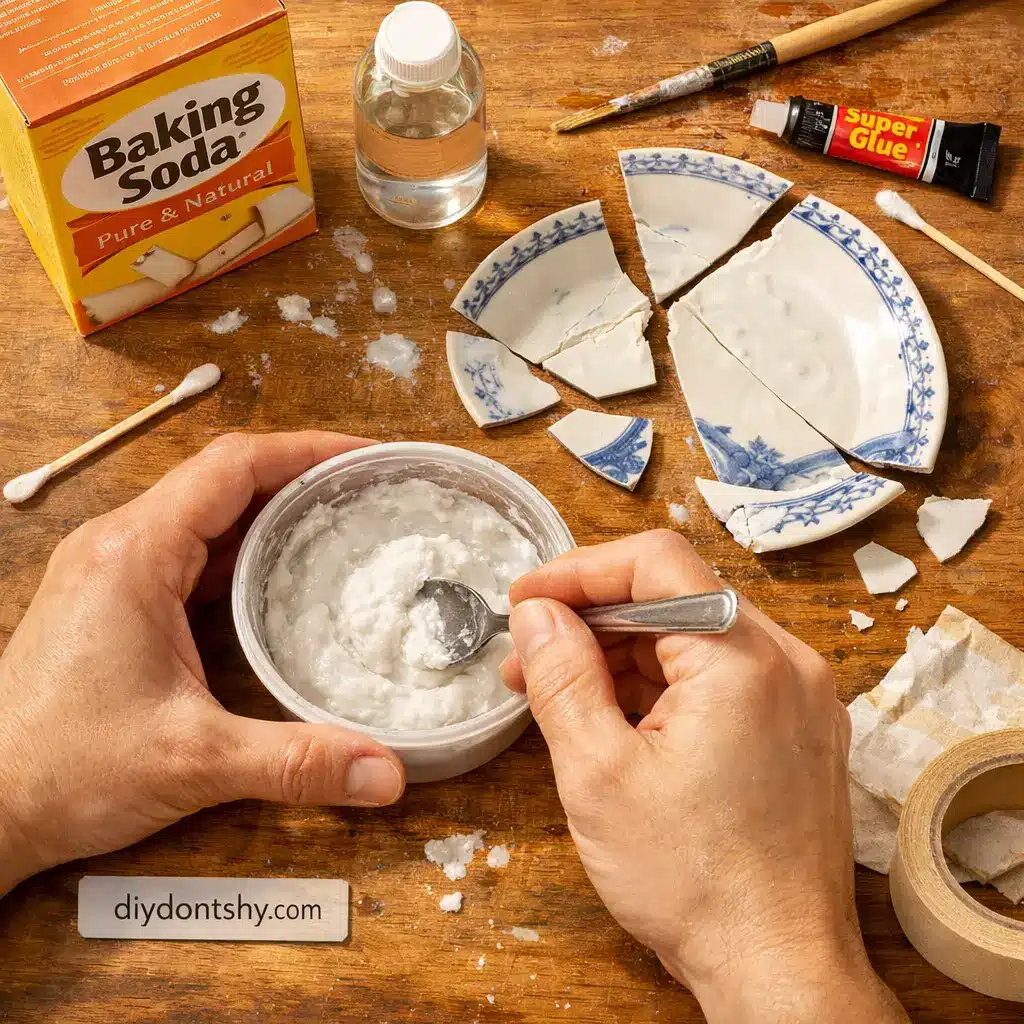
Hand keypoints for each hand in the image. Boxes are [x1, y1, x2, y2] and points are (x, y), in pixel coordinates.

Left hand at [0, 432, 405, 896]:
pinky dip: (241, 546)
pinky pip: (187, 548)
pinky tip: (279, 573)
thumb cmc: (64, 771)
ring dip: (269, 508)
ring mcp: (110, 570)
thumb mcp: (193, 760)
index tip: (364, 456)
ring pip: (204, 511)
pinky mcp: (112, 598)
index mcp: (136, 554)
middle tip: (367, 488)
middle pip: (222, 478)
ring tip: (338, 519)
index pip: (234, 465)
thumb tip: (387, 774)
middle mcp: (119, 545)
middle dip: (299, 474)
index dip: (306, 450)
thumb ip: (296, 761)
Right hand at [501, 531, 905, 1023]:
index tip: (526, 600)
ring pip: (695, 637)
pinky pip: (721, 677)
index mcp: (744, 660)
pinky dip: (663, 685)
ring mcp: (800, 697)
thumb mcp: (598, 774)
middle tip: (529, 657)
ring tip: (561, 695)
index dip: (578, 571)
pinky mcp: (797, 729)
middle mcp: (787, 663)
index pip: (655, 563)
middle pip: (675, 597)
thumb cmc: (696, 884)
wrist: (779, 971)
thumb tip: (537, 614)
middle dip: (592, 620)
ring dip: (623, 654)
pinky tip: (616, 718)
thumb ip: (561, 678)